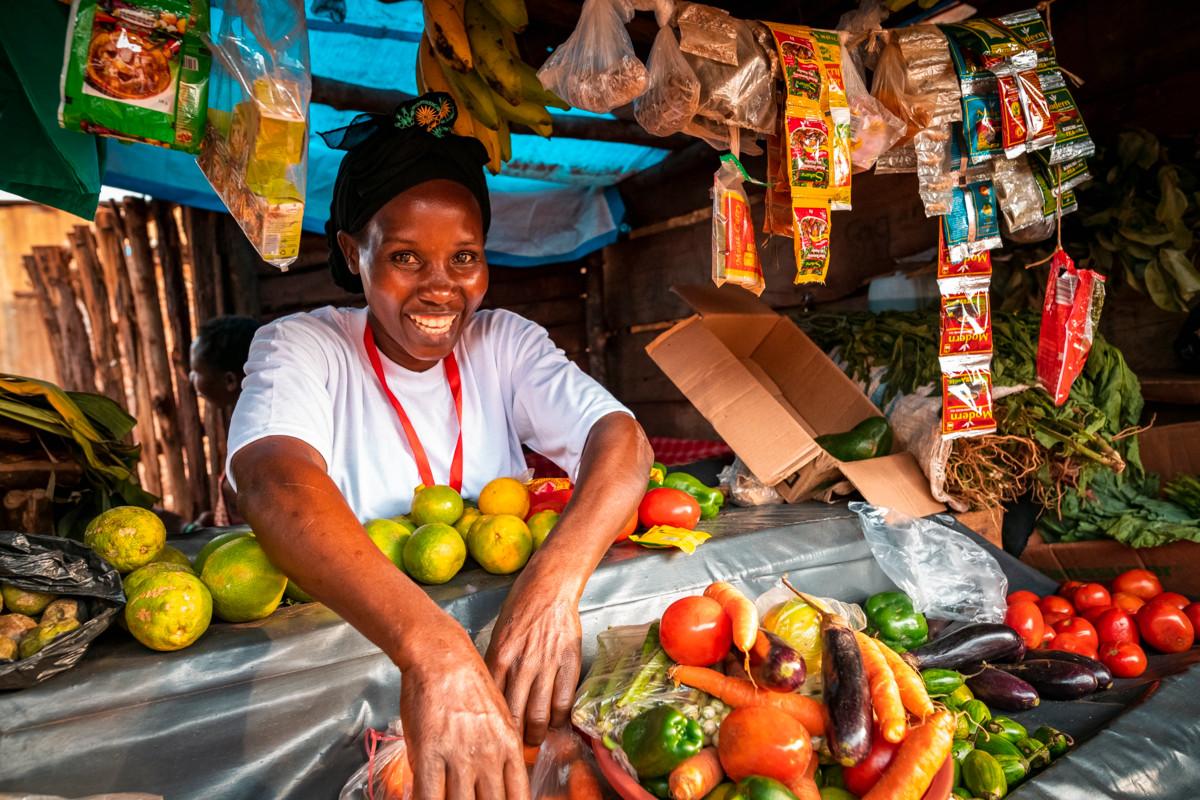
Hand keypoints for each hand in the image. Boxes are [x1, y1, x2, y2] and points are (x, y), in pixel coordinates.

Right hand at [400, 627, 528, 799]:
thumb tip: (498, 779)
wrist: (443, 657)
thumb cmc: (468, 683)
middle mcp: (489, 757)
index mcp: (509, 749)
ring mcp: (460, 757)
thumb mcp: (498, 717)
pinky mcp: (430, 754)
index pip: (518, 799)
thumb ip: (501, 751)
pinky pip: (430, 796)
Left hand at [485, 572, 582, 745]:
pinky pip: (563, 702)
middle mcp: (520, 665)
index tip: (494, 738)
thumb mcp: (498, 636)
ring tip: (535, 738)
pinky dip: (558, 718)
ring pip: (538, 715)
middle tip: (514, 748)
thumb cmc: (520, 608)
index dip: (493, 726)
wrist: (549, 587)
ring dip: (536, 734)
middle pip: (513, 716)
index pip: (491, 703)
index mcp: (498, 658)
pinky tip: (554, 721)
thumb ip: (495, 665)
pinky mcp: (568, 664)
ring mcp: (546, 666)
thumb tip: (492, 695)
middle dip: (513, 739)